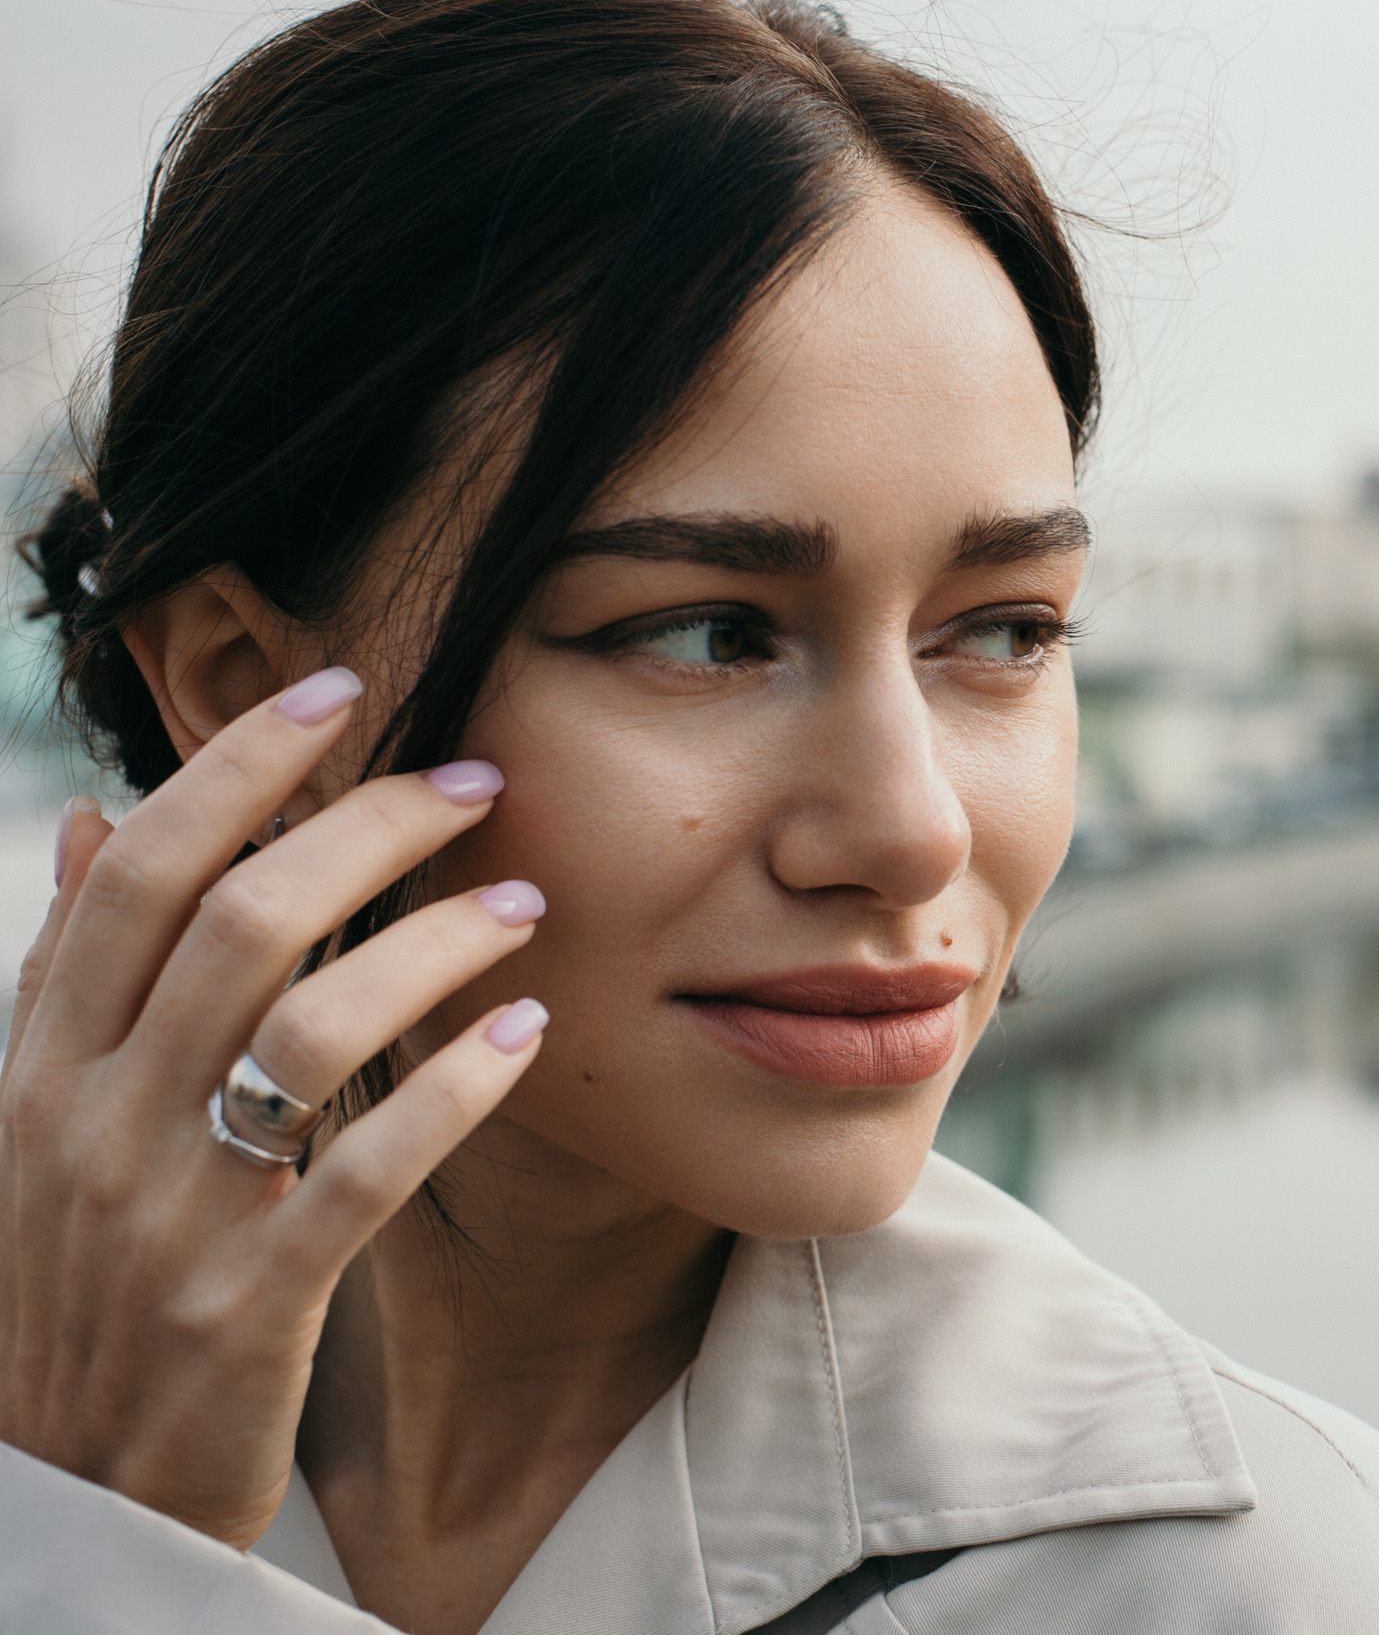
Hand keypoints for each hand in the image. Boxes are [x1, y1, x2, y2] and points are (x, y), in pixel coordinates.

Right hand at [0, 666, 548, 1547]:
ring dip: (434, 942)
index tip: (343, 689)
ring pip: (312, 1025)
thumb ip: (70, 976)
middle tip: (476, 782)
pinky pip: (364, 1167)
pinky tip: (526, 1033)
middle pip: (241, 918)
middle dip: (368, 826)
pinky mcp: (248, 1304)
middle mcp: (91, 1123)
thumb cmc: (78, 1283)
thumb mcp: (38, 1125)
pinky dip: (454, 1087)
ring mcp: (169, 1216)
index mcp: (40, 1066)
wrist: (72, 1492)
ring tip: (524, 902)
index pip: (141, 871)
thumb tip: (103, 818)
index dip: (240, 764)